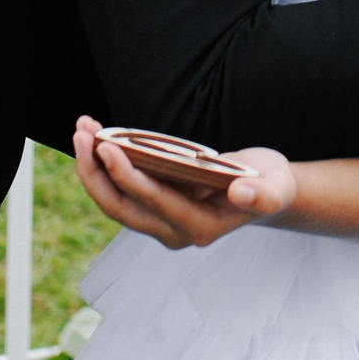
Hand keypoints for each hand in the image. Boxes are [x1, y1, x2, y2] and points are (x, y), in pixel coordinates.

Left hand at [72, 117, 295, 250]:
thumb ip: (264, 194)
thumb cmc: (269, 184)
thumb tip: (241, 193)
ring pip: (113, 201)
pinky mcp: (151, 209)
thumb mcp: (276, 185)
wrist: (263, 192)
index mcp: (201, 227)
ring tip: (82, 128)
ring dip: (92, 167)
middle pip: (121, 207)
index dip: (127, 176)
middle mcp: (173, 232)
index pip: (154, 202)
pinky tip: (94, 135)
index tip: (106, 146)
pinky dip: (102, 165)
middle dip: (96, 172)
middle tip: (83, 133)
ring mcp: (159, 223)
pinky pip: (118, 191)